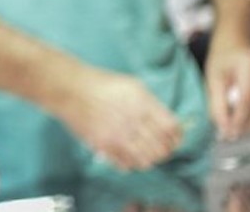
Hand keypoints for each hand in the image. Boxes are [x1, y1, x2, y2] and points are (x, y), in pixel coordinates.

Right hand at [53, 67, 181, 171]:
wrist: (72, 89)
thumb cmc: (102, 84)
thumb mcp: (134, 86)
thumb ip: (152, 104)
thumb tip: (167, 122)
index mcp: (143, 104)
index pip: (171, 129)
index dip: (177, 136)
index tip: (175, 138)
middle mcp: (132, 121)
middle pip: (161, 148)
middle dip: (166, 150)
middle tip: (163, 148)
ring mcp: (118, 136)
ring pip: (146, 160)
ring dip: (150, 159)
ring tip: (147, 154)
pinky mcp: (104, 146)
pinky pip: (127, 165)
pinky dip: (132, 163)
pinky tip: (130, 155)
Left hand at [205, 44, 249, 140]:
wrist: (235, 48)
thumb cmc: (223, 62)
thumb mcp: (212, 78)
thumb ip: (217, 103)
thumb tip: (223, 128)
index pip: (247, 97)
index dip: (238, 118)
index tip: (227, 131)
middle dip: (249, 125)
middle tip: (234, 135)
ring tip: (237, 130)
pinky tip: (245, 121)